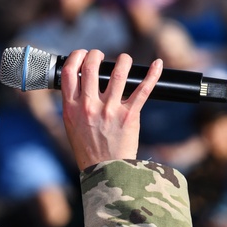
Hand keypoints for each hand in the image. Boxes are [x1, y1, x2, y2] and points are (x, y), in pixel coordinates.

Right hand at [58, 50, 160, 169]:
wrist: (105, 172)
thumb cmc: (88, 149)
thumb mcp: (71, 125)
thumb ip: (74, 104)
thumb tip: (79, 81)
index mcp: (72, 108)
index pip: (69, 72)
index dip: (76, 57)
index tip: (83, 54)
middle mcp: (89, 107)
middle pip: (91, 67)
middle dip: (96, 54)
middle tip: (101, 56)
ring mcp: (110, 110)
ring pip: (119, 73)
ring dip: (123, 60)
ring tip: (125, 59)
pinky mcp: (129, 116)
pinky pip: (143, 89)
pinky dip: (152, 74)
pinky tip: (158, 64)